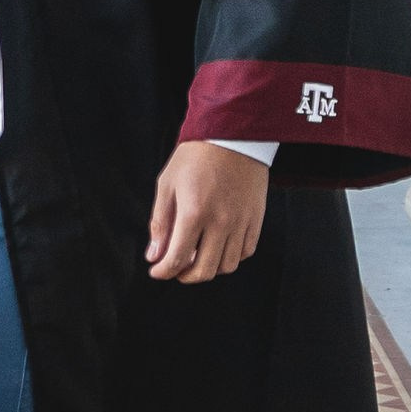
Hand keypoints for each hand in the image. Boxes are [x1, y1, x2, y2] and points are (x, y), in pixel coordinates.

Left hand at [146, 141, 269, 283]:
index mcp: (194, 212)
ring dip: (209, 268)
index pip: (177, 259)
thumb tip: (154, 255)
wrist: (232, 135)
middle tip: (176, 268)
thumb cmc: (196, 156)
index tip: (156, 270)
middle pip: (204, 271)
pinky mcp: (255, 219)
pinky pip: (245, 252)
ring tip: (197, 256)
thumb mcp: (167, 184)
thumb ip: (160, 223)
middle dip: (184, 276)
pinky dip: (231, 257)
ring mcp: (241, 222)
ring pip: (226, 266)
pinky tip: (218, 246)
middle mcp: (220, 222)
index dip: (163, 271)